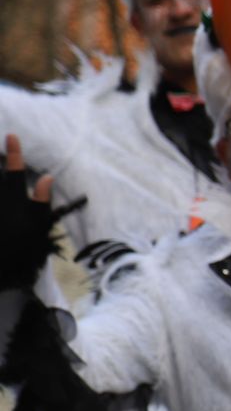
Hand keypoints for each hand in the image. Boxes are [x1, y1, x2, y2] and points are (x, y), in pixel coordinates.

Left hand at [0, 135, 57, 290]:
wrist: (2, 275)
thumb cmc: (25, 252)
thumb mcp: (39, 228)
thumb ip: (42, 201)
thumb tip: (46, 176)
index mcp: (15, 203)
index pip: (15, 173)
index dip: (14, 154)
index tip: (11, 135)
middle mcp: (0, 204)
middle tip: (0, 149)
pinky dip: (0, 208)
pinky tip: (3, 211)